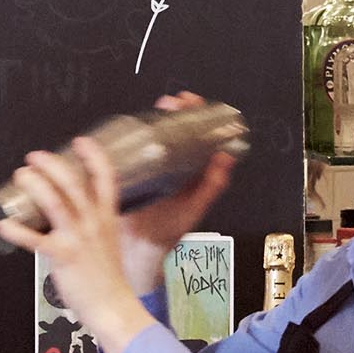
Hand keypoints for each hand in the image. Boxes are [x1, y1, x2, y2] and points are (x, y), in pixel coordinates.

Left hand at [0, 133, 180, 352]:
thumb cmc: (109, 277)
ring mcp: (77, 238)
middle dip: (52, 164)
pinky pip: (34, 240)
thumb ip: (96, 223)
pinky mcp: (62, 256)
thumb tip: (79, 213)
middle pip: (73, 183)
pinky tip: (2, 225)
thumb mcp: (110, 240)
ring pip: (55, 202)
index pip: (106, 178)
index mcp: (107, 217)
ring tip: (21, 175)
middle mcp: (93, 223)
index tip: (80, 141)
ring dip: (35, 184)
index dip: (93, 155)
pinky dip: (15, 231)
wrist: (113, 306)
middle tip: (34, 157)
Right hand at [121, 92, 240, 253]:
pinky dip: (130, 136)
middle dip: (174, 111)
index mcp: (186, 171)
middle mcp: (167, 166)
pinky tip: (132, 128)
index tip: (192, 104)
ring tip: (159, 108)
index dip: (194, 116)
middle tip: (173, 102)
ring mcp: (146, 168)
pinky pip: (129, 149)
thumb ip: (211, 186)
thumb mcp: (194, 208)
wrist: (137, 250)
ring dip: (154, 119)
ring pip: (151, 136)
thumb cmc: (167, 233)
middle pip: (170, 130)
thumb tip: (226, 158)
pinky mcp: (126, 172)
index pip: (193, 136)